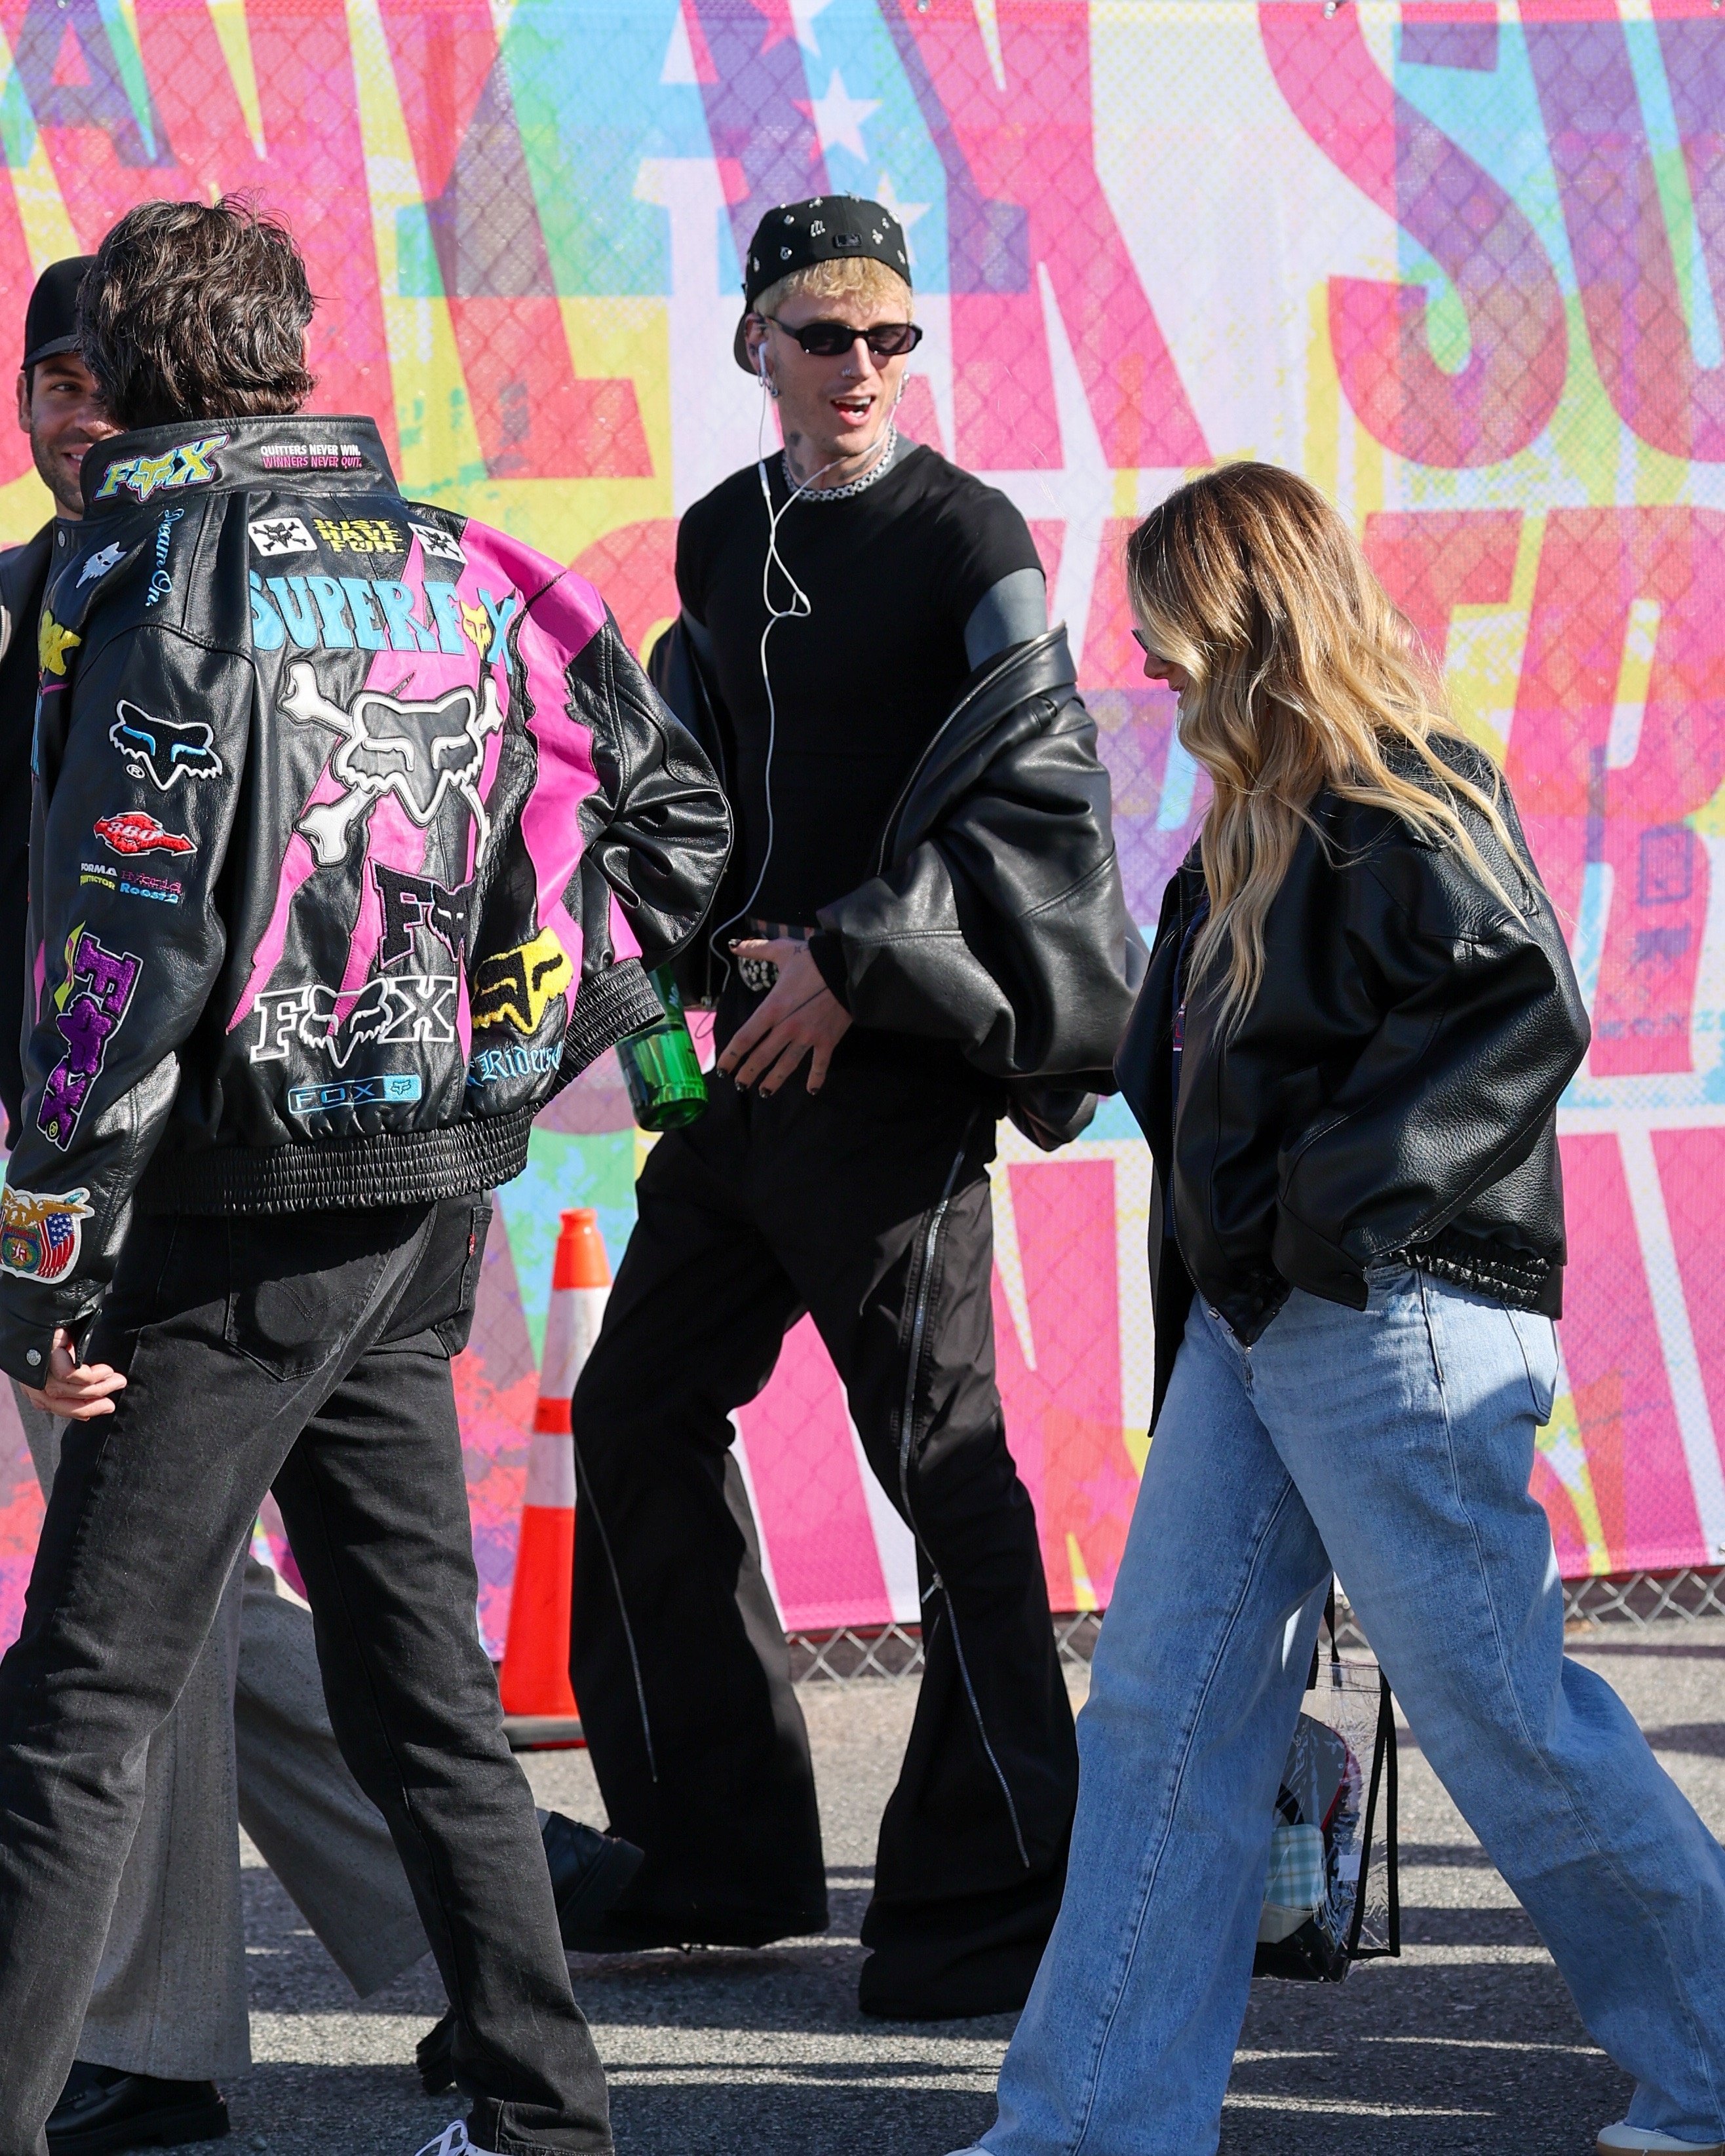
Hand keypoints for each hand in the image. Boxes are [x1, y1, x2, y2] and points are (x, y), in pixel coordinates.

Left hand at [22, 1326, 124, 1421]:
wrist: (47, 1297)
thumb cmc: (57, 1322)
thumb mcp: (64, 1353)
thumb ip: (70, 1374)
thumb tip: (90, 1396)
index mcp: (32, 1378)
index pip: (52, 1405)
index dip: (78, 1411)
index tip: (102, 1407)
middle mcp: (29, 1376)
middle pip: (58, 1403)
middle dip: (90, 1405)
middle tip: (112, 1403)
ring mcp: (34, 1366)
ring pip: (66, 1390)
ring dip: (98, 1388)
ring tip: (117, 1380)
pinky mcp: (44, 1354)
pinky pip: (70, 1374)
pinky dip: (92, 1376)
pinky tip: (106, 1370)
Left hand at [718, 939, 851, 1095]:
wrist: (848, 966)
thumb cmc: (814, 958)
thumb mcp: (782, 950)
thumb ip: (756, 949)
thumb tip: (734, 946)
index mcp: (772, 1008)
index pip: (745, 1037)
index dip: (731, 1055)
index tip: (723, 1068)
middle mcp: (787, 1027)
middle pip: (762, 1056)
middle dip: (748, 1073)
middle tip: (739, 1085)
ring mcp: (808, 1036)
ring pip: (787, 1065)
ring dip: (774, 1081)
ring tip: (764, 1093)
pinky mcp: (828, 1040)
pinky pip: (820, 1064)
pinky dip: (816, 1078)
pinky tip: (811, 1091)